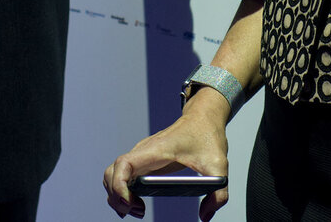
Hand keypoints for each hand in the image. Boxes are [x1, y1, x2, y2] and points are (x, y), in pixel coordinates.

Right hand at [102, 105, 231, 219]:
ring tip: (136, 210)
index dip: (119, 186)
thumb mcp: (218, 165)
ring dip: (116, 195)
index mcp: (156, 150)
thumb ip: (218, 194)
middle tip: (137, 211)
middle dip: (117, 196)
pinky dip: (121, 190)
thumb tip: (206, 216)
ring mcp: (141, 155)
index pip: (124, 165)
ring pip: (113, 174)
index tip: (132, 203)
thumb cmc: (207, 135)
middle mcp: (143, 151)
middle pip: (112, 173)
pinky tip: (135, 203)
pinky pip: (122, 174)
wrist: (203, 118)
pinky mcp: (144, 160)